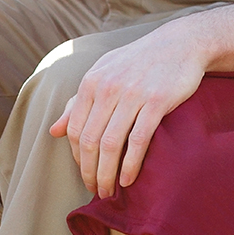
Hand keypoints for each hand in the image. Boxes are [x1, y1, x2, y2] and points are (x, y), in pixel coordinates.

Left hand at [49, 17, 208, 198]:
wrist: (180, 43)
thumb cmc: (139, 61)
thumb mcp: (105, 72)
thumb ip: (79, 101)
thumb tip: (53, 131)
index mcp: (92, 81)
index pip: (75, 129)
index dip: (77, 158)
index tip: (86, 172)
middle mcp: (109, 87)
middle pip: (90, 141)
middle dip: (90, 172)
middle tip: (96, 190)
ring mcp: (133, 93)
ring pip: (111, 145)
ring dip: (107, 174)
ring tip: (109, 191)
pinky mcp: (157, 101)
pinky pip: (138, 140)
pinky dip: (130, 165)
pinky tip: (128, 179)